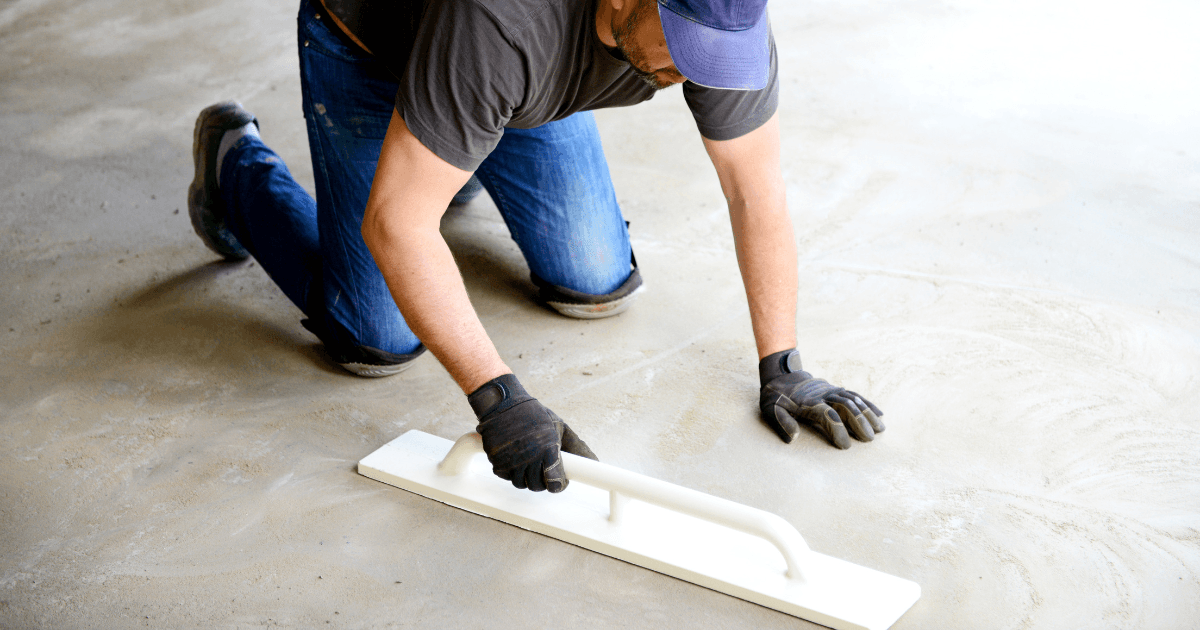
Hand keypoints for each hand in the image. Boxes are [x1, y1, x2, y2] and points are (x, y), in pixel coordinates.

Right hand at [468, 373, 597, 491]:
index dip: (558, 484)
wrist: (503, 404)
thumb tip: (594, 462)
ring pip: (521, 483)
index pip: (555, 482)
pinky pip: (505, 476)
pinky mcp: (496, 461)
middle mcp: (529, 457)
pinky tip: (514, 458)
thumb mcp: (559, 427)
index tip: (558, 481)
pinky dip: (510, 471)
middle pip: (537, 486)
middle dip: (542, 480)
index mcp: (548, 449)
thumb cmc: (533, 415)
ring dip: (525, 477)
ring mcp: (511, 461)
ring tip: (528, 461)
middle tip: (542, 468)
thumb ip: (575, 447)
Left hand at [758, 349, 884, 448]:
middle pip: (845, 406)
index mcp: (808, 402)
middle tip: (869, 439)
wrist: (780, 375)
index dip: (837, 429)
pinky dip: (867, 404)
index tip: (845, 446)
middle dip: (858, 422)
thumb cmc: (775, 397)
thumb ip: (782, 423)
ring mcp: (831, 390)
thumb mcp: (771, 409)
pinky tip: (879, 414)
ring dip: (867, 414)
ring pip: (853, 400)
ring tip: (880, 429)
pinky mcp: (835, 389)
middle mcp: (823, 395)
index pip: (827, 415)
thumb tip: (794, 438)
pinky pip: (854, 395)